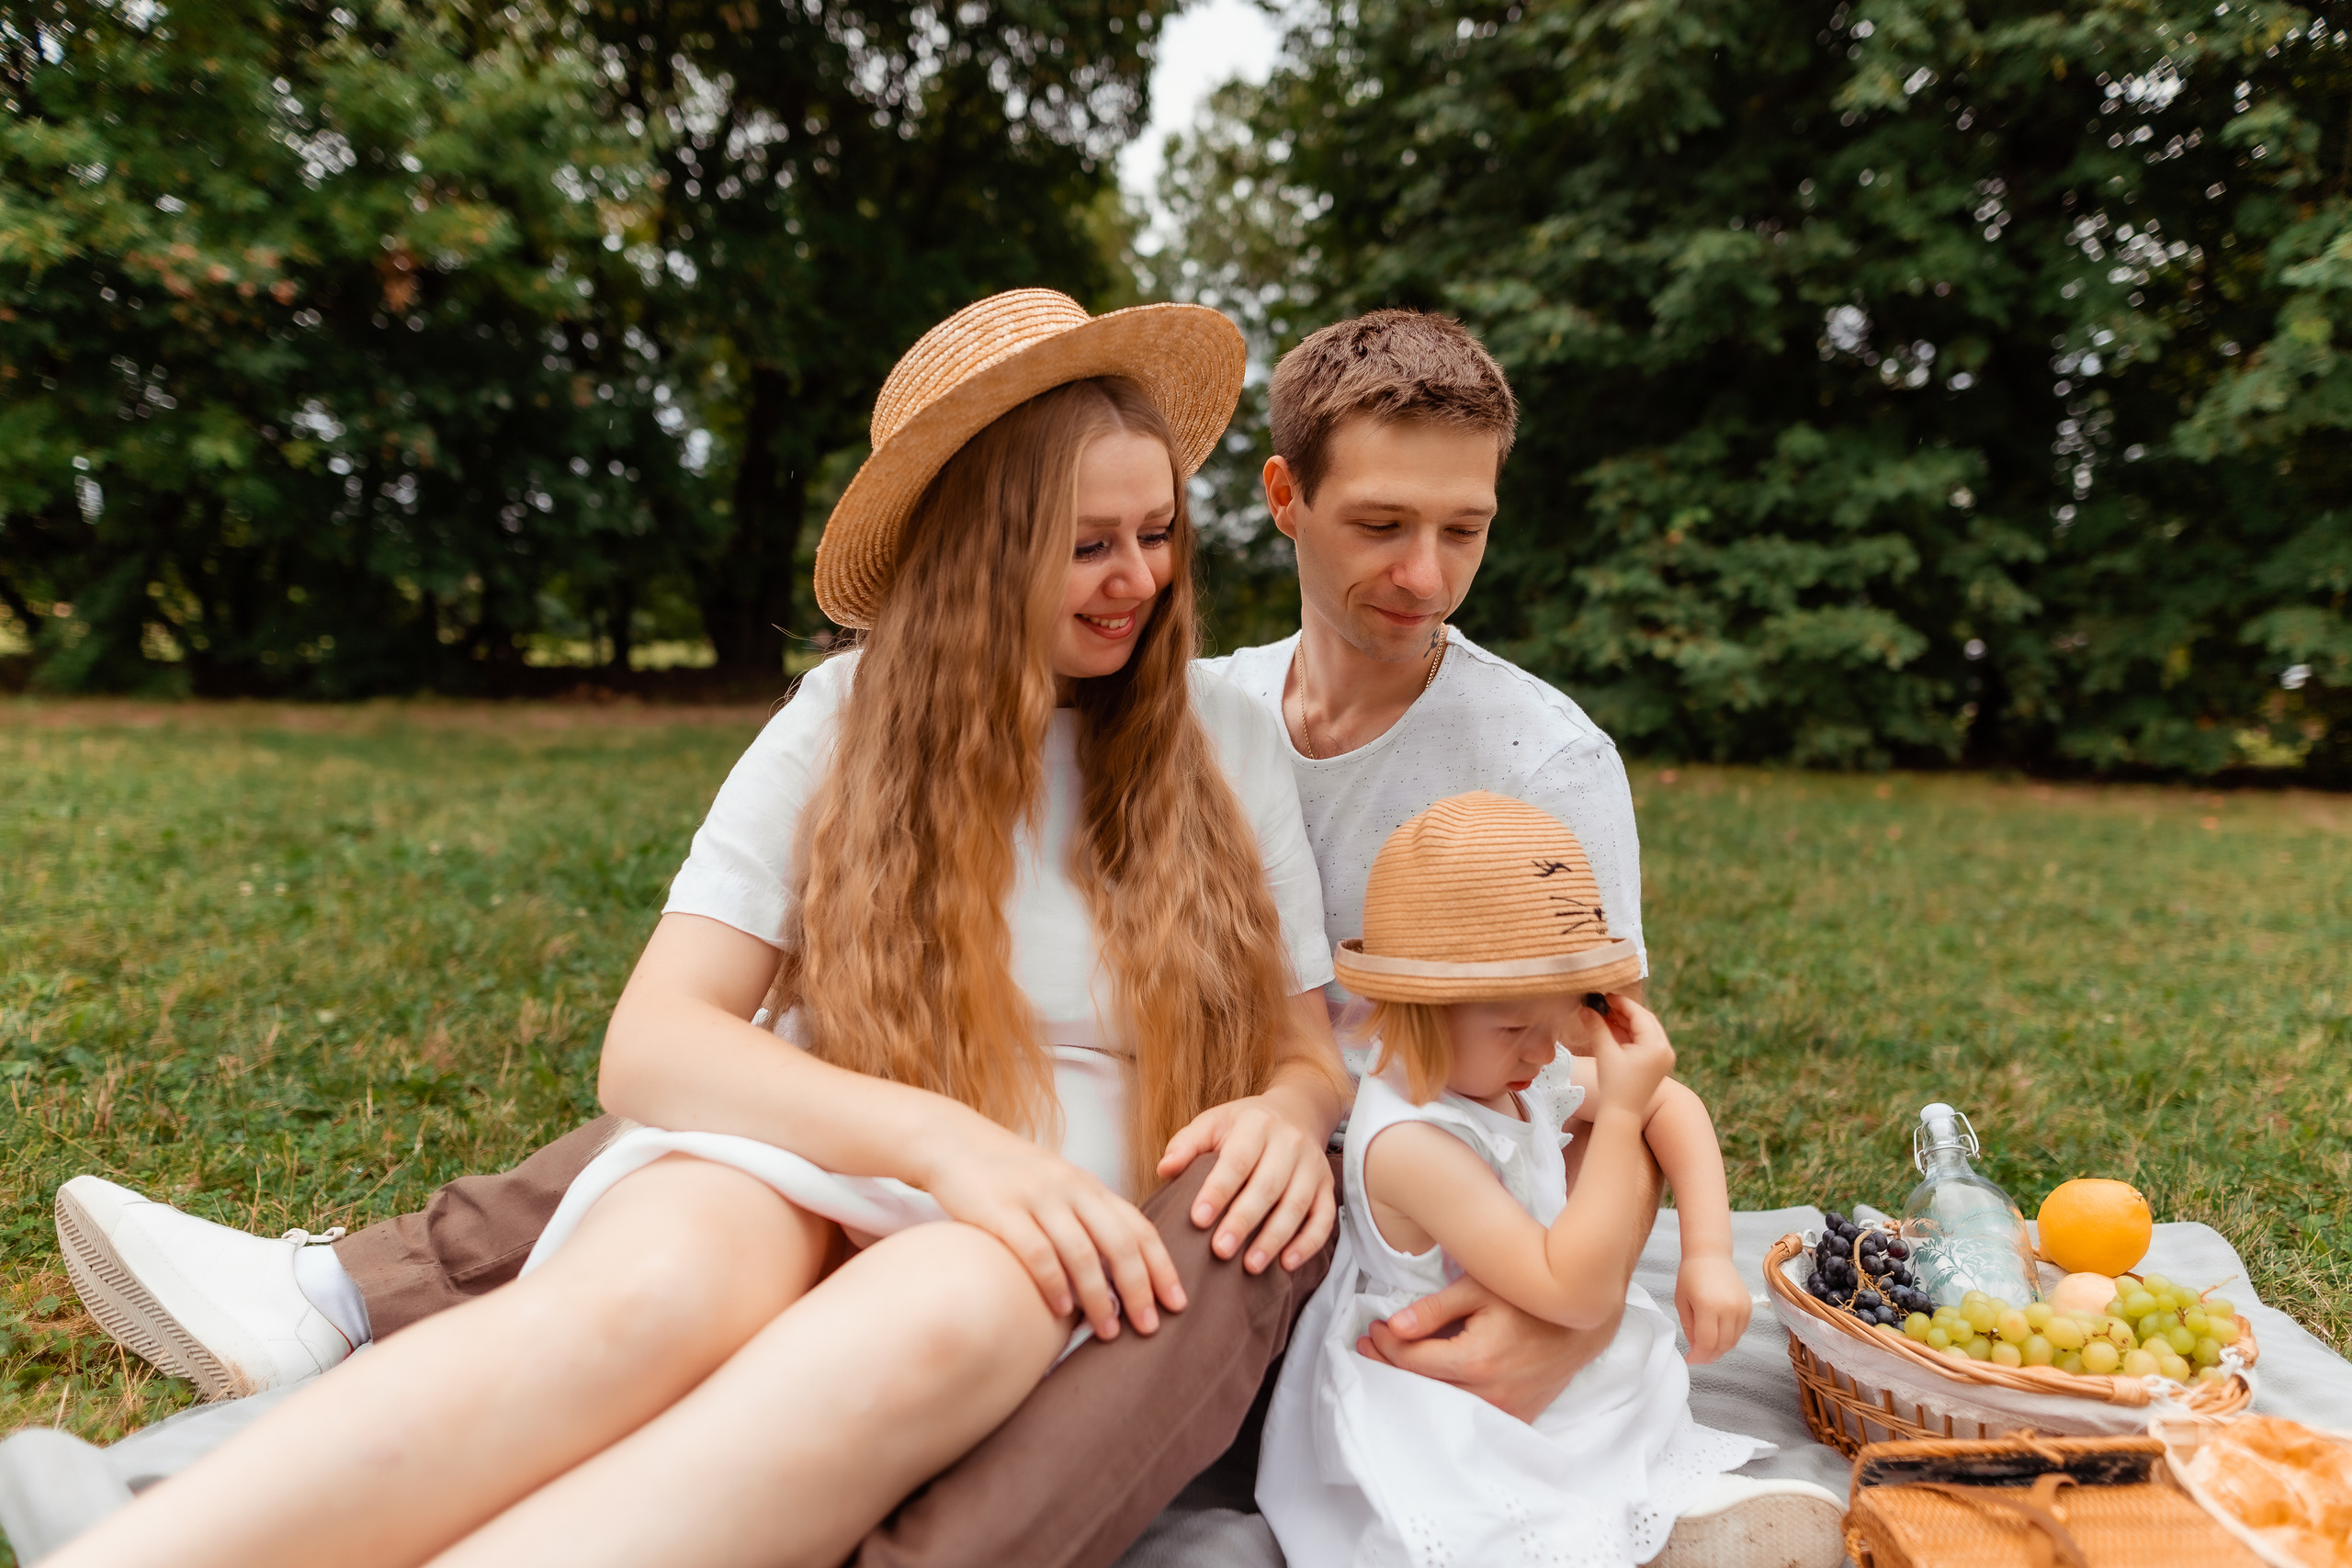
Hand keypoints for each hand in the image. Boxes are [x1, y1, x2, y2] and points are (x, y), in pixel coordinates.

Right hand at [922, 1112, 1184, 1341]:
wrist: (954, 1143)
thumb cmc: (1010, 1176)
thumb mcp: (1057, 1187)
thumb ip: (1086, 1220)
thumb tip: (1118, 1273)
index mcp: (1088, 1187)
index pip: (1138, 1227)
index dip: (1162, 1266)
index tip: (1178, 1303)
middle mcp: (1070, 1190)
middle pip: (1119, 1243)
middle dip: (1140, 1288)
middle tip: (1150, 1327)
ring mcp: (1036, 1198)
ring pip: (1082, 1252)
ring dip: (1099, 1297)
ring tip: (1108, 1332)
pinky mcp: (1001, 1210)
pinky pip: (1037, 1252)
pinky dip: (1054, 1284)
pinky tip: (1062, 1310)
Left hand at [1157, 1093, 1335, 1273]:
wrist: (1295, 1113)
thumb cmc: (1243, 1127)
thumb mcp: (1212, 1123)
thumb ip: (1186, 1145)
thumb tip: (1164, 1170)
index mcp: (1256, 1125)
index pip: (1237, 1161)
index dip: (1218, 1191)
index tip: (1198, 1219)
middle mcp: (1289, 1143)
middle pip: (1268, 1186)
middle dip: (1243, 1221)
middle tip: (1220, 1251)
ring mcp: (1312, 1166)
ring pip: (1296, 1205)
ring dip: (1274, 1238)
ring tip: (1250, 1266)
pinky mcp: (1327, 1186)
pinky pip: (1323, 1218)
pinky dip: (1308, 1243)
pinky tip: (1287, 1264)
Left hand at [1357, 1274, 1617, 1421]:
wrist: (1581, 1321)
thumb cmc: (1528, 1297)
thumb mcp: (1479, 1288)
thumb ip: (1435, 1308)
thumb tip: (1395, 1325)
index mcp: (1476, 1359)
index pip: (1412, 1360)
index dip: (1386, 1345)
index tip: (1375, 1328)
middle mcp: (1489, 1392)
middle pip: (1421, 1388)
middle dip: (1390, 1366)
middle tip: (1372, 1347)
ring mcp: (1504, 1410)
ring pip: (1442, 1408)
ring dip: (1414, 1387)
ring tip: (1393, 1365)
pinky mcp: (1516, 1417)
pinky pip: (1470, 1418)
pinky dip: (1445, 1404)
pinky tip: (1429, 1386)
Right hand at [1584, 992, 1673, 1116]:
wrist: (1621, 1114)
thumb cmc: (1613, 1084)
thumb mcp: (1605, 1052)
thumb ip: (1596, 1026)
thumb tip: (1585, 1007)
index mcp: (1657, 1046)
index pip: (1640, 1015)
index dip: (1621, 1003)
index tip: (1604, 995)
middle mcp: (1665, 1050)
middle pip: (1645, 1020)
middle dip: (1623, 1011)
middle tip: (1603, 1003)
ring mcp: (1663, 1058)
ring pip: (1645, 1030)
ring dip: (1625, 1022)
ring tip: (1604, 1015)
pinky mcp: (1657, 1064)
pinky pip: (1644, 1041)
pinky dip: (1629, 1034)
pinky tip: (1612, 1029)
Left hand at [1676, 1254, 1751, 1363]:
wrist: (1710, 1255)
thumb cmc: (1691, 1275)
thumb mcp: (1682, 1302)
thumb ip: (1689, 1328)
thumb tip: (1696, 1347)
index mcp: (1708, 1307)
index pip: (1707, 1343)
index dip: (1699, 1356)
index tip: (1690, 1359)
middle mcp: (1728, 1309)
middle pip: (1722, 1345)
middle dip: (1709, 1356)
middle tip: (1699, 1357)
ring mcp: (1741, 1308)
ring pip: (1733, 1341)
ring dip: (1720, 1349)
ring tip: (1707, 1348)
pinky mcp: (1748, 1306)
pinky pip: (1741, 1331)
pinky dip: (1730, 1338)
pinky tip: (1718, 1335)